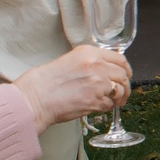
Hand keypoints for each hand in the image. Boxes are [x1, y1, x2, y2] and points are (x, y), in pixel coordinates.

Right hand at [13, 44, 130, 134]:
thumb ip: (88, 63)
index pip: (119, 58)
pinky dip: (108, 106)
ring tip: (114, 101)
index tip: (125, 74)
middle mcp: (97, 66)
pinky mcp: (96, 101)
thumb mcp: (68, 61)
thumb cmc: (44, 81)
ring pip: (120, 90)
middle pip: (123, 75)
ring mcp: (98, 84)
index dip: (125, 68)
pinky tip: (101, 106)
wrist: (34, 98)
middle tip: (122, 91)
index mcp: (89, 53)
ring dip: (119, 97)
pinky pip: (110, 104)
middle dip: (125, 85)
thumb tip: (103, 70)